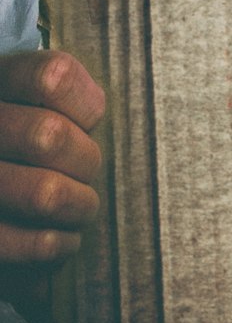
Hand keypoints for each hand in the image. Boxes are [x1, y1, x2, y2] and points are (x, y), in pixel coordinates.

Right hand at [0, 51, 104, 309]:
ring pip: (43, 193)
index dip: (87, 103)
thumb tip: (129, 108)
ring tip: (82, 209)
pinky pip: (24, 244)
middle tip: (90, 173)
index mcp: (0, 86)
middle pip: (49, 136)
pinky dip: (54, 246)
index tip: (92, 120)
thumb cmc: (34, 148)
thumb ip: (73, 98)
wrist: (4, 199)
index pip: (52, 76)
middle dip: (85, 161)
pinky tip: (62, 241)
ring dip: (78, 206)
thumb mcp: (41, 105)